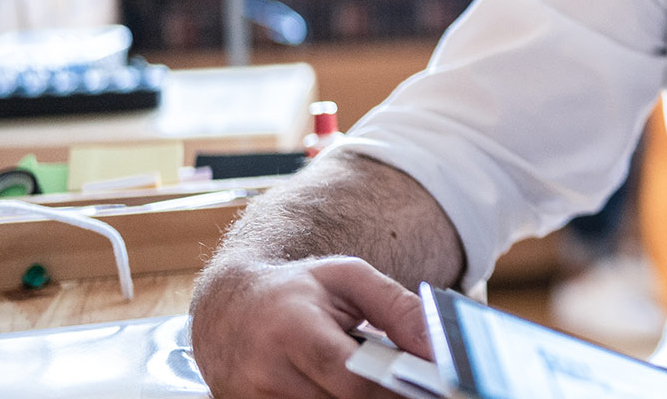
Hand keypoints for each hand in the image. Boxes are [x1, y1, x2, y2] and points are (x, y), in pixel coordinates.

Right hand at [191, 255, 429, 398]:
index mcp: (293, 330)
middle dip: (385, 396)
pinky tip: (348, 388)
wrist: (228, 310)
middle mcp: (268, 373)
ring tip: (377, 378)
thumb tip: (438, 347)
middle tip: (413, 385)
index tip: (428, 385)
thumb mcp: (349, 279)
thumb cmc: (296, 290)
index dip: (393, 387)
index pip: (351, 377)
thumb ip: (398, 308)